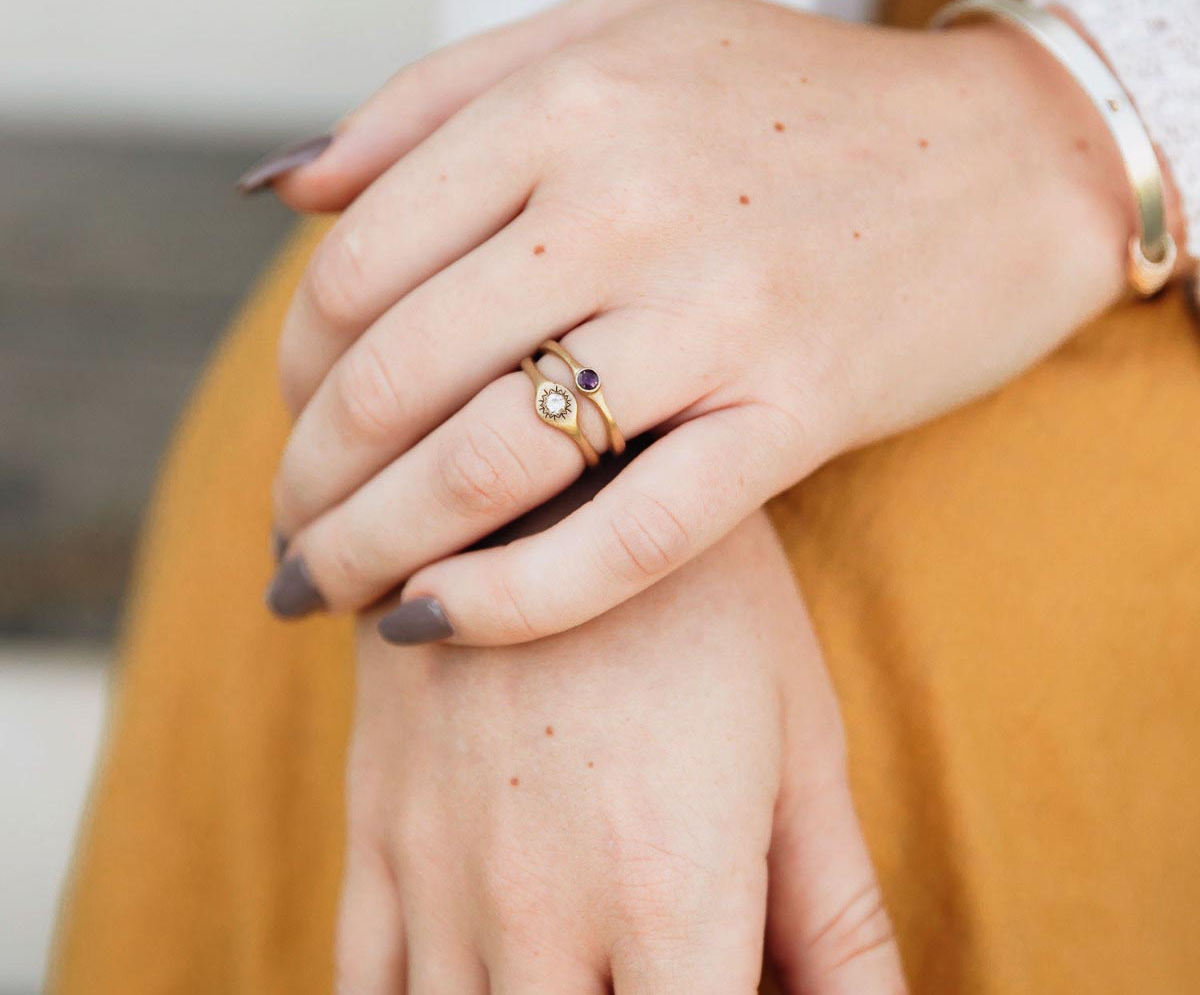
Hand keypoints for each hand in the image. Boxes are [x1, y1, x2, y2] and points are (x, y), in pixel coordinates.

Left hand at [266, 0, 1132, 642]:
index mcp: (564, 102)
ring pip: (486, 465)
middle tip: (290, 536)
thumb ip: (432, 97)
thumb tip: (283, 190)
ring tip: (328, 594)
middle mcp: (625, 203)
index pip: (356, 265)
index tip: (298, 421)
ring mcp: (716, 313)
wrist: (1001, 155)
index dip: (295, 368)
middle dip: (310, 480)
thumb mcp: (608, 33)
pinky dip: (511, 600)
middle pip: (396, 376)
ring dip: (371, 552)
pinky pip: (629, 537)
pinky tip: (434, 627)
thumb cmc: (786, 97)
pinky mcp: (796, 410)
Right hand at [336, 511, 905, 992]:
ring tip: (577, 973)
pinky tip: (473, 980)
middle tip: (645, 978)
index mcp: (674, 893)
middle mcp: (542, 909)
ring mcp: (440, 871)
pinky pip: (360, 985)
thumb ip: (839, 918)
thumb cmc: (703, 598)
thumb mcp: (797, 739)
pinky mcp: (374, 826)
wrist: (555, 463)